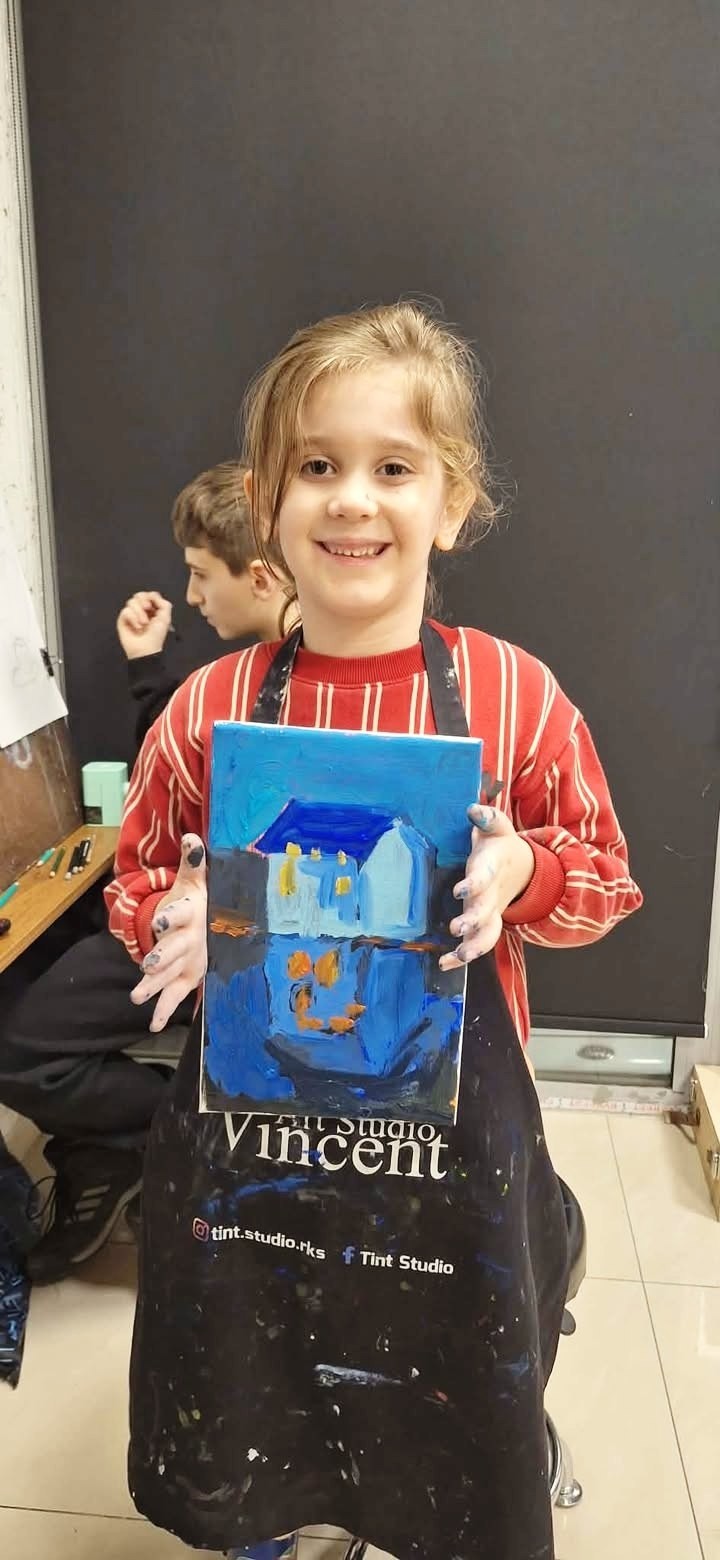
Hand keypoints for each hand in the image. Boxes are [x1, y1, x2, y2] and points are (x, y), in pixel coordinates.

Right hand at [116, 591, 172, 658]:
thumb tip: (153, 596)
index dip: (150, 597)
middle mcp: (141, 610)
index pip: (149, 595)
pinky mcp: (123, 619)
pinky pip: (126, 611)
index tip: (153, 606)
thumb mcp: (166, 618)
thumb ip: (164, 603)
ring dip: (139, 613)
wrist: (146, 649)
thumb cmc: (155, 637)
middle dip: (144, 602)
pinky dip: (133, 618)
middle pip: (139, 595)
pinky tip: (137, 627)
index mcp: (152, 609)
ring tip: (144, 624)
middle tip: (148, 610)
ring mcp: (131, 614)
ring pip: (131, 602)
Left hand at [131, 834, 207, 1031]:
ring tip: (136, 997)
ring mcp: (190, 960)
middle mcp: (193, 939)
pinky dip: (164, 1010)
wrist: (213, 923)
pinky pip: (176, 995)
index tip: (159, 922)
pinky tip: (153, 1025)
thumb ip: (193, 862)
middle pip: (177, 949)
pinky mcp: (187, 977)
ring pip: (171, 973)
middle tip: (147, 965)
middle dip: (163, 957)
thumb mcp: (193, 880)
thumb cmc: (197, 899)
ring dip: (155, 986)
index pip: (182, 914)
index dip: (172, 918)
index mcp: (193, 913)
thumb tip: (192, 838)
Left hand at [439, 805, 534, 970]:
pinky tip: (446, 965)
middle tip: (457, 929)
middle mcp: (492, 894)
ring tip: (457, 957)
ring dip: (474, 947)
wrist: (523, 868)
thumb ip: (487, 818)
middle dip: (473, 921)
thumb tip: (473, 809)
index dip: (474, 884)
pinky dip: (462, 957)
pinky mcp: (485, 925)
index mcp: (493, 868)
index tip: (460, 890)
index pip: (484, 877)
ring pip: (487, 935)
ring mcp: (490, 913)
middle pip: (487, 912)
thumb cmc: (500, 845)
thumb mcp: (498, 827)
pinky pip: (477, 944)